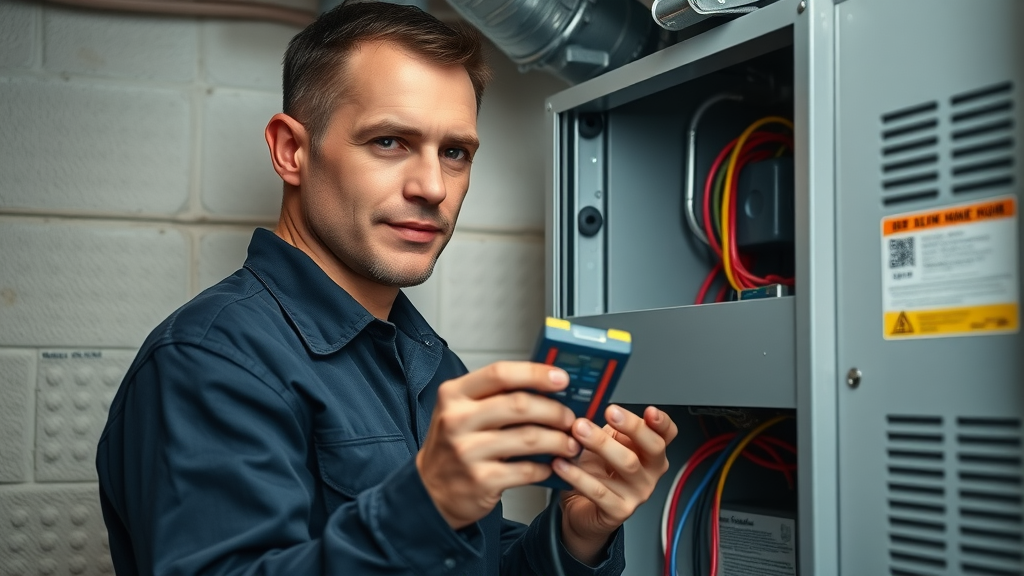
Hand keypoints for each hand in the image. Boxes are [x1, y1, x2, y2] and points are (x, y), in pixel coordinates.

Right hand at [416, 362, 581, 529]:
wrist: (430, 492)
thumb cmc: (454, 446)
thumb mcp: (462, 411)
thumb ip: (496, 396)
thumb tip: (547, 387)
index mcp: (454, 395)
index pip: (500, 374)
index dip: (535, 373)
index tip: (561, 379)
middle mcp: (457, 420)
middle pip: (519, 405)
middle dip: (554, 411)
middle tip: (569, 418)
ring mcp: (467, 452)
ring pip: (529, 438)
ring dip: (558, 440)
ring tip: (569, 444)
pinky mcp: (480, 481)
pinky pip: (527, 470)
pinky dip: (545, 467)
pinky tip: (549, 466)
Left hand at [552, 405, 677, 564]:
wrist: (583, 509)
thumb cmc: (596, 473)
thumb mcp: (605, 443)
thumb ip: (607, 426)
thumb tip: (592, 401)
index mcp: (650, 452)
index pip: (667, 434)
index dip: (662, 422)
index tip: (649, 411)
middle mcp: (650, 473)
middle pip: (653, 447)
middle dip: (632, 426)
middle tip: (610, 412)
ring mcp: (638, 493)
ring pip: (627, 464)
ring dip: (601, 443)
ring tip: (579, 430)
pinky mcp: (619, 511)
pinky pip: (599, 490)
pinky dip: (578, 475)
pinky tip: (562, 463)